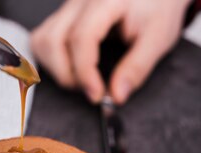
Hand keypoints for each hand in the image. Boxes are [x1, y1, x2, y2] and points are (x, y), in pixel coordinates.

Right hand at [31, 0, 190, 103]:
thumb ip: (137, 67)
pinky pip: (43, 38)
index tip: (96, 95)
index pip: (81, 37)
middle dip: (68, 74)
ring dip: (56, 68)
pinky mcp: (63, 15)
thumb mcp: (158, 37)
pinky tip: (73, 66)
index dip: (85, 72)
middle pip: (53, 40)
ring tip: (81, 78)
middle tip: (92, 88)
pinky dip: (52, 59)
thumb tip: (116, 96)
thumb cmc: (158, 6)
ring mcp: (68, 6)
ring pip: (42, 40)